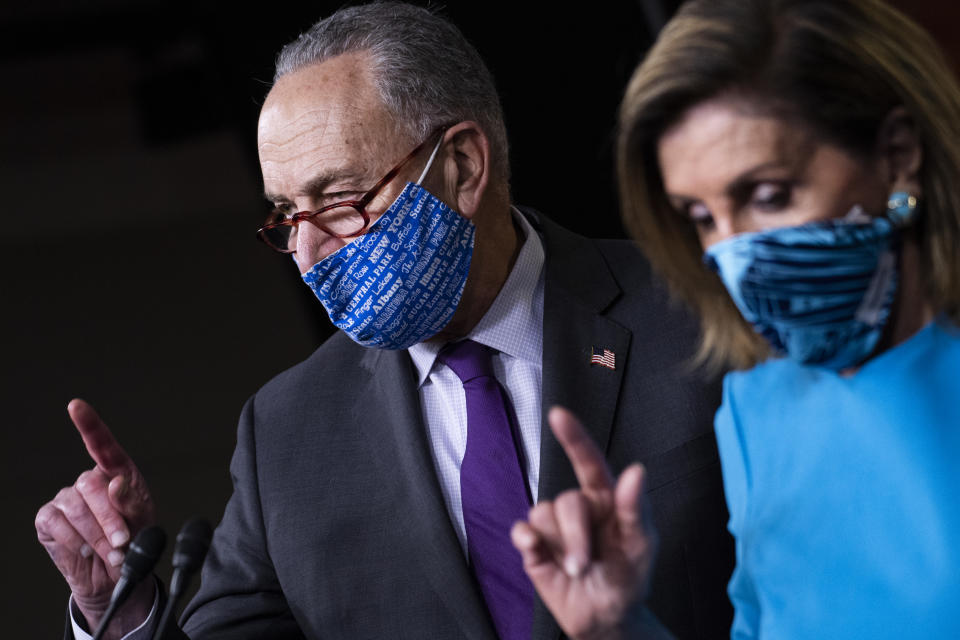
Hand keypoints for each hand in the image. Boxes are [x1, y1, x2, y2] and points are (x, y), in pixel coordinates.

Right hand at [35, 399, 156, 637]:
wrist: (116, 577)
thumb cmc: (135, 542)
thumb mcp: (144, 522)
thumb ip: (132, 502)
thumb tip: (115, 483)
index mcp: (116, 473)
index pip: (102, 444)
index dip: (89, 424)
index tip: (76, 406)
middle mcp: (88, 481)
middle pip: (91, 485)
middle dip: (109, 517)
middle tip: (123, 542)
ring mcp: (65, 499)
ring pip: (75, 508)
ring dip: (96, 535)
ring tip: (113, 554)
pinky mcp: (48, 519)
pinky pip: (57, 524)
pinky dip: (76, 542)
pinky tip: (87, 553)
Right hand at [511, 407, 658, 639]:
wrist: (608, 619)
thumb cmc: (628, 577)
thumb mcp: (641, 545)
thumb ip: (636, 508)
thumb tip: (635, 471)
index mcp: (606, 498)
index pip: (588, 461)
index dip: (574, 437)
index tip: (559, 415)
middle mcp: (578, 507)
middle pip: (566, 500)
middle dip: (576, 533)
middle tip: (587, 563)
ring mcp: (554, 527)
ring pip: (543, 513)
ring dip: (562, 545)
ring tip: (577, 568)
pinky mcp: (534, 546)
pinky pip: (522, 530)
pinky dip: (528, 541)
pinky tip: (537, 552)